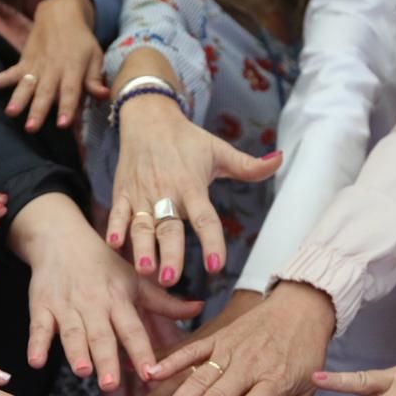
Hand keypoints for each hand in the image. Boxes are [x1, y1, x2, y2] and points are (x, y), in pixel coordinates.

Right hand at [0, 0, 108, 129]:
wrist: (61, 15)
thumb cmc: (81, 42)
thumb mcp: (95, 57)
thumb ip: (95, 79)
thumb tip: (105, 95)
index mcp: (72, 69)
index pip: (70, 91)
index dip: (66, 107)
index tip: (63, 124)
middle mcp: (52, 69)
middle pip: (45, 92)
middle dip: (38, 110)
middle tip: (31, 127)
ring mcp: (36, 66)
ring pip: (26, 85)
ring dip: (18, 98)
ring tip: (10, 112)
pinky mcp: (23, 63)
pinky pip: (8, 72)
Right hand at [12, 193, 202, 387]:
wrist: (61, 237)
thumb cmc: (104, 264)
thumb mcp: (136, 279)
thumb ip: (164, 302)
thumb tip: (199, 309)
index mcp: (119, 300)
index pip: (133, 329)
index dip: (142, 351)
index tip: (151, 373)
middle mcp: (94, 304)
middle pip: (101, 335)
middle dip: (107, 359)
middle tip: (111, 384)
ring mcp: (67, 306)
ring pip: (72, 332)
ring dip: (76, 352)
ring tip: (83, 371)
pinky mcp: (42, 306)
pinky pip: (39, 327)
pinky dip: (37, 344)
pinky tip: (36, 361)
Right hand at [105, 93, 281, 284]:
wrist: (148, 116)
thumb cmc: (187, 139)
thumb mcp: (219, 150)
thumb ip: (249, 165)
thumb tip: (281, 159)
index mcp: (192, 186)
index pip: (205, 218)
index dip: (211, 242)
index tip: (215, 266)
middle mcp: (167, 193)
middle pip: (169, 227)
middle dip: (169, 253)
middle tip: (171, 278)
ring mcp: (142, 194)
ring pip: (142, 225)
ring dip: (142, 248)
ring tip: (145, 269)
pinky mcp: (122, 194)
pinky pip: (118, 213)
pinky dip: (115, 228)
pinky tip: (114, 245)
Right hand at [142, 282, 333, 395]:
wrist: (302, 302)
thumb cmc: (306, 350)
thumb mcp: (308, 386)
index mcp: (274, 381)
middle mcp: (250, 365)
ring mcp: (231, 349)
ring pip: (200, 378)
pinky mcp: (218, 336)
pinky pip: (192, 350)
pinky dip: (171, 362)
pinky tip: (151, 375)